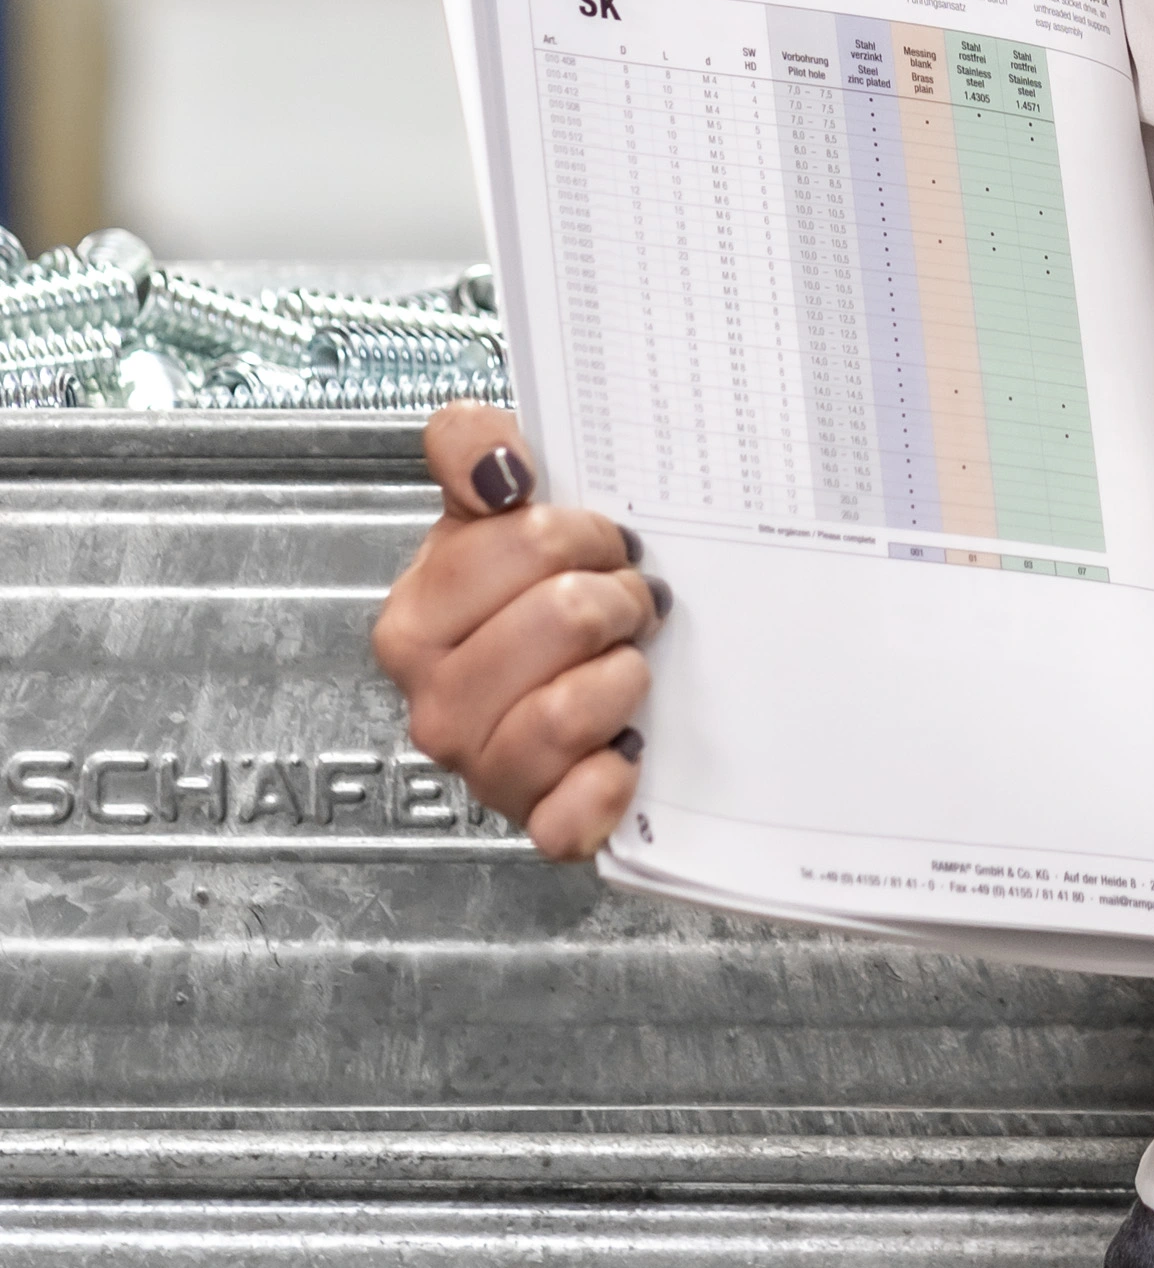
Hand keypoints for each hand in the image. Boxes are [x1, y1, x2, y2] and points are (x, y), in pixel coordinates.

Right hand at [369, 409, 663, 859]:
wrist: (559, 676)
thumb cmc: (519, 591)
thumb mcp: (485, 498)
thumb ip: (469, 442)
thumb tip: (496, 469)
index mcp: (416, 622)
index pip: (527, 546)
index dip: (585, 533)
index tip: (597, 542)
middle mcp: (436, 703)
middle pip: (563, 619)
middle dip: (617, 597)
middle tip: (624, 601)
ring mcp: (483, 771)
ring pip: (570, 710)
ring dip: (623, 674)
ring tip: (624, 661)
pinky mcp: (538, 825)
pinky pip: (575, 816)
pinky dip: (611, 780)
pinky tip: (624, 746)